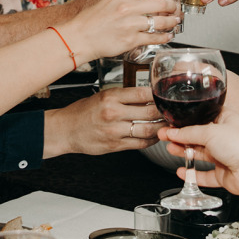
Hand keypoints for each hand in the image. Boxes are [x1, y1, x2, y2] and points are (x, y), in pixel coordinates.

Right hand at [44, 83, 163, 157]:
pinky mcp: (115, 145)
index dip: (158, 95)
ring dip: (161, 128)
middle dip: (164, 112)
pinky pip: (140, 143)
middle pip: (150, 112)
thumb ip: (123, 97)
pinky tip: (155, 136)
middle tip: (172, 111)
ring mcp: (115, 131)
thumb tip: (148, 96)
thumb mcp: (102, 96)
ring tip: (167, 124)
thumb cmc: (83, 112)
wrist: (66, 130)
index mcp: (110, 97)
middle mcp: (113, 113)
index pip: (143, 93)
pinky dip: (151, 140)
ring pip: (148, 130)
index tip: (165, 96)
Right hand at [63, 0, 178, 59]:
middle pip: (161, 3)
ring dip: (172, 22)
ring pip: (161, 21)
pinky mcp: (131, 40)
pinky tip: (167, 35)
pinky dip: (164, 36)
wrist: (80, 36)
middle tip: (176, 8)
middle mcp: (128, 7)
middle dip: (173, 6)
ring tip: (174, 22)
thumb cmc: (92, 19)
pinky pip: (154, 37)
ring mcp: (130, 24)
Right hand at [160, 112, 238, 200]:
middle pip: (198, 136)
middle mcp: (225, 137)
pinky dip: (193, 174)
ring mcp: (224, 156)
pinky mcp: (223, 174)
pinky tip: (182, 171)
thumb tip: (173, 132)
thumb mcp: (210, 132)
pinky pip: (204, 175)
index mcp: (226, 120)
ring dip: (185, 152)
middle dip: (181, 137)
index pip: (202, 118)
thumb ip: (188, 133)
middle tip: (165, 136)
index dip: (186, 121)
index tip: (171, 123)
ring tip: (171, 149)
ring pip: (200, 154)